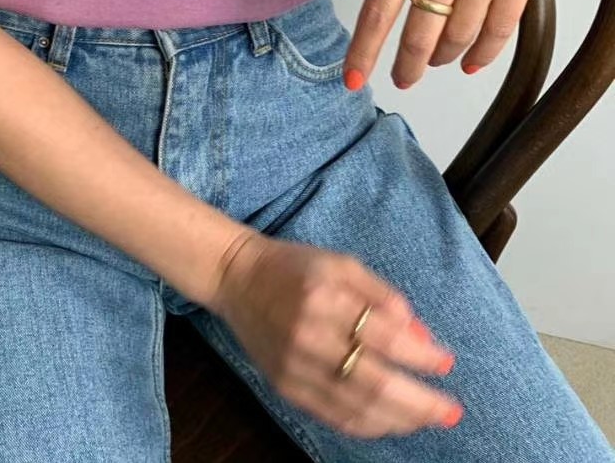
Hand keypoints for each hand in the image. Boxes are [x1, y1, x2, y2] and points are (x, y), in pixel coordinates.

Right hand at [208, 231, 463, 437]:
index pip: (383, 336)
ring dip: (401, 419)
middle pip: (374, 382)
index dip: (421, 355)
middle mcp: (308, 335)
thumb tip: (420, 335)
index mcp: (324, 297)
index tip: (447, 362)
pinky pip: (334, 417)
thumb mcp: (341, 263)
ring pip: (357, 407)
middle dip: (421, 402)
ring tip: (430, 418)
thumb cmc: (294, 266)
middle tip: (452, 410)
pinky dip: (369, 425)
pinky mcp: (285, 386)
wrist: (236, 278)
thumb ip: (382, 295)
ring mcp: (294, 366)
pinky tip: (392, 421)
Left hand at [338, 0, 581, 89]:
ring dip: (442, 58)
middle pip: (420, 35)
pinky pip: (500, 28)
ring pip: (459, 37)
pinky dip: (483, 52)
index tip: (352, 80)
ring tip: (433, 62)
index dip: (363, 52)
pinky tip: (470, 61)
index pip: (379, 12)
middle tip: (401, 78)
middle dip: (407, 66)